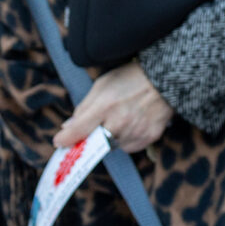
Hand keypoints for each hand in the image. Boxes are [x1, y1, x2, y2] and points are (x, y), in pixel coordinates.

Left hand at [54, 61, 174, 153]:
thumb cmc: (131, 78)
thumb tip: (68, 127)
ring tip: (119, 120)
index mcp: (105, 105)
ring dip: (110, 139)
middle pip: (95, 143)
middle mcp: (119, 121)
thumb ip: (84, 107)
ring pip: (113, 147)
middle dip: (91, 139)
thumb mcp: (102, 85)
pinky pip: (129, 147)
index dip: (66, 139)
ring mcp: (135, 131)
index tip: (58, 142)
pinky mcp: (148, 138)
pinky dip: (125, 140)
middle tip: (95, 128)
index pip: (79, 129)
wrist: (167, 79)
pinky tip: (131, 124)